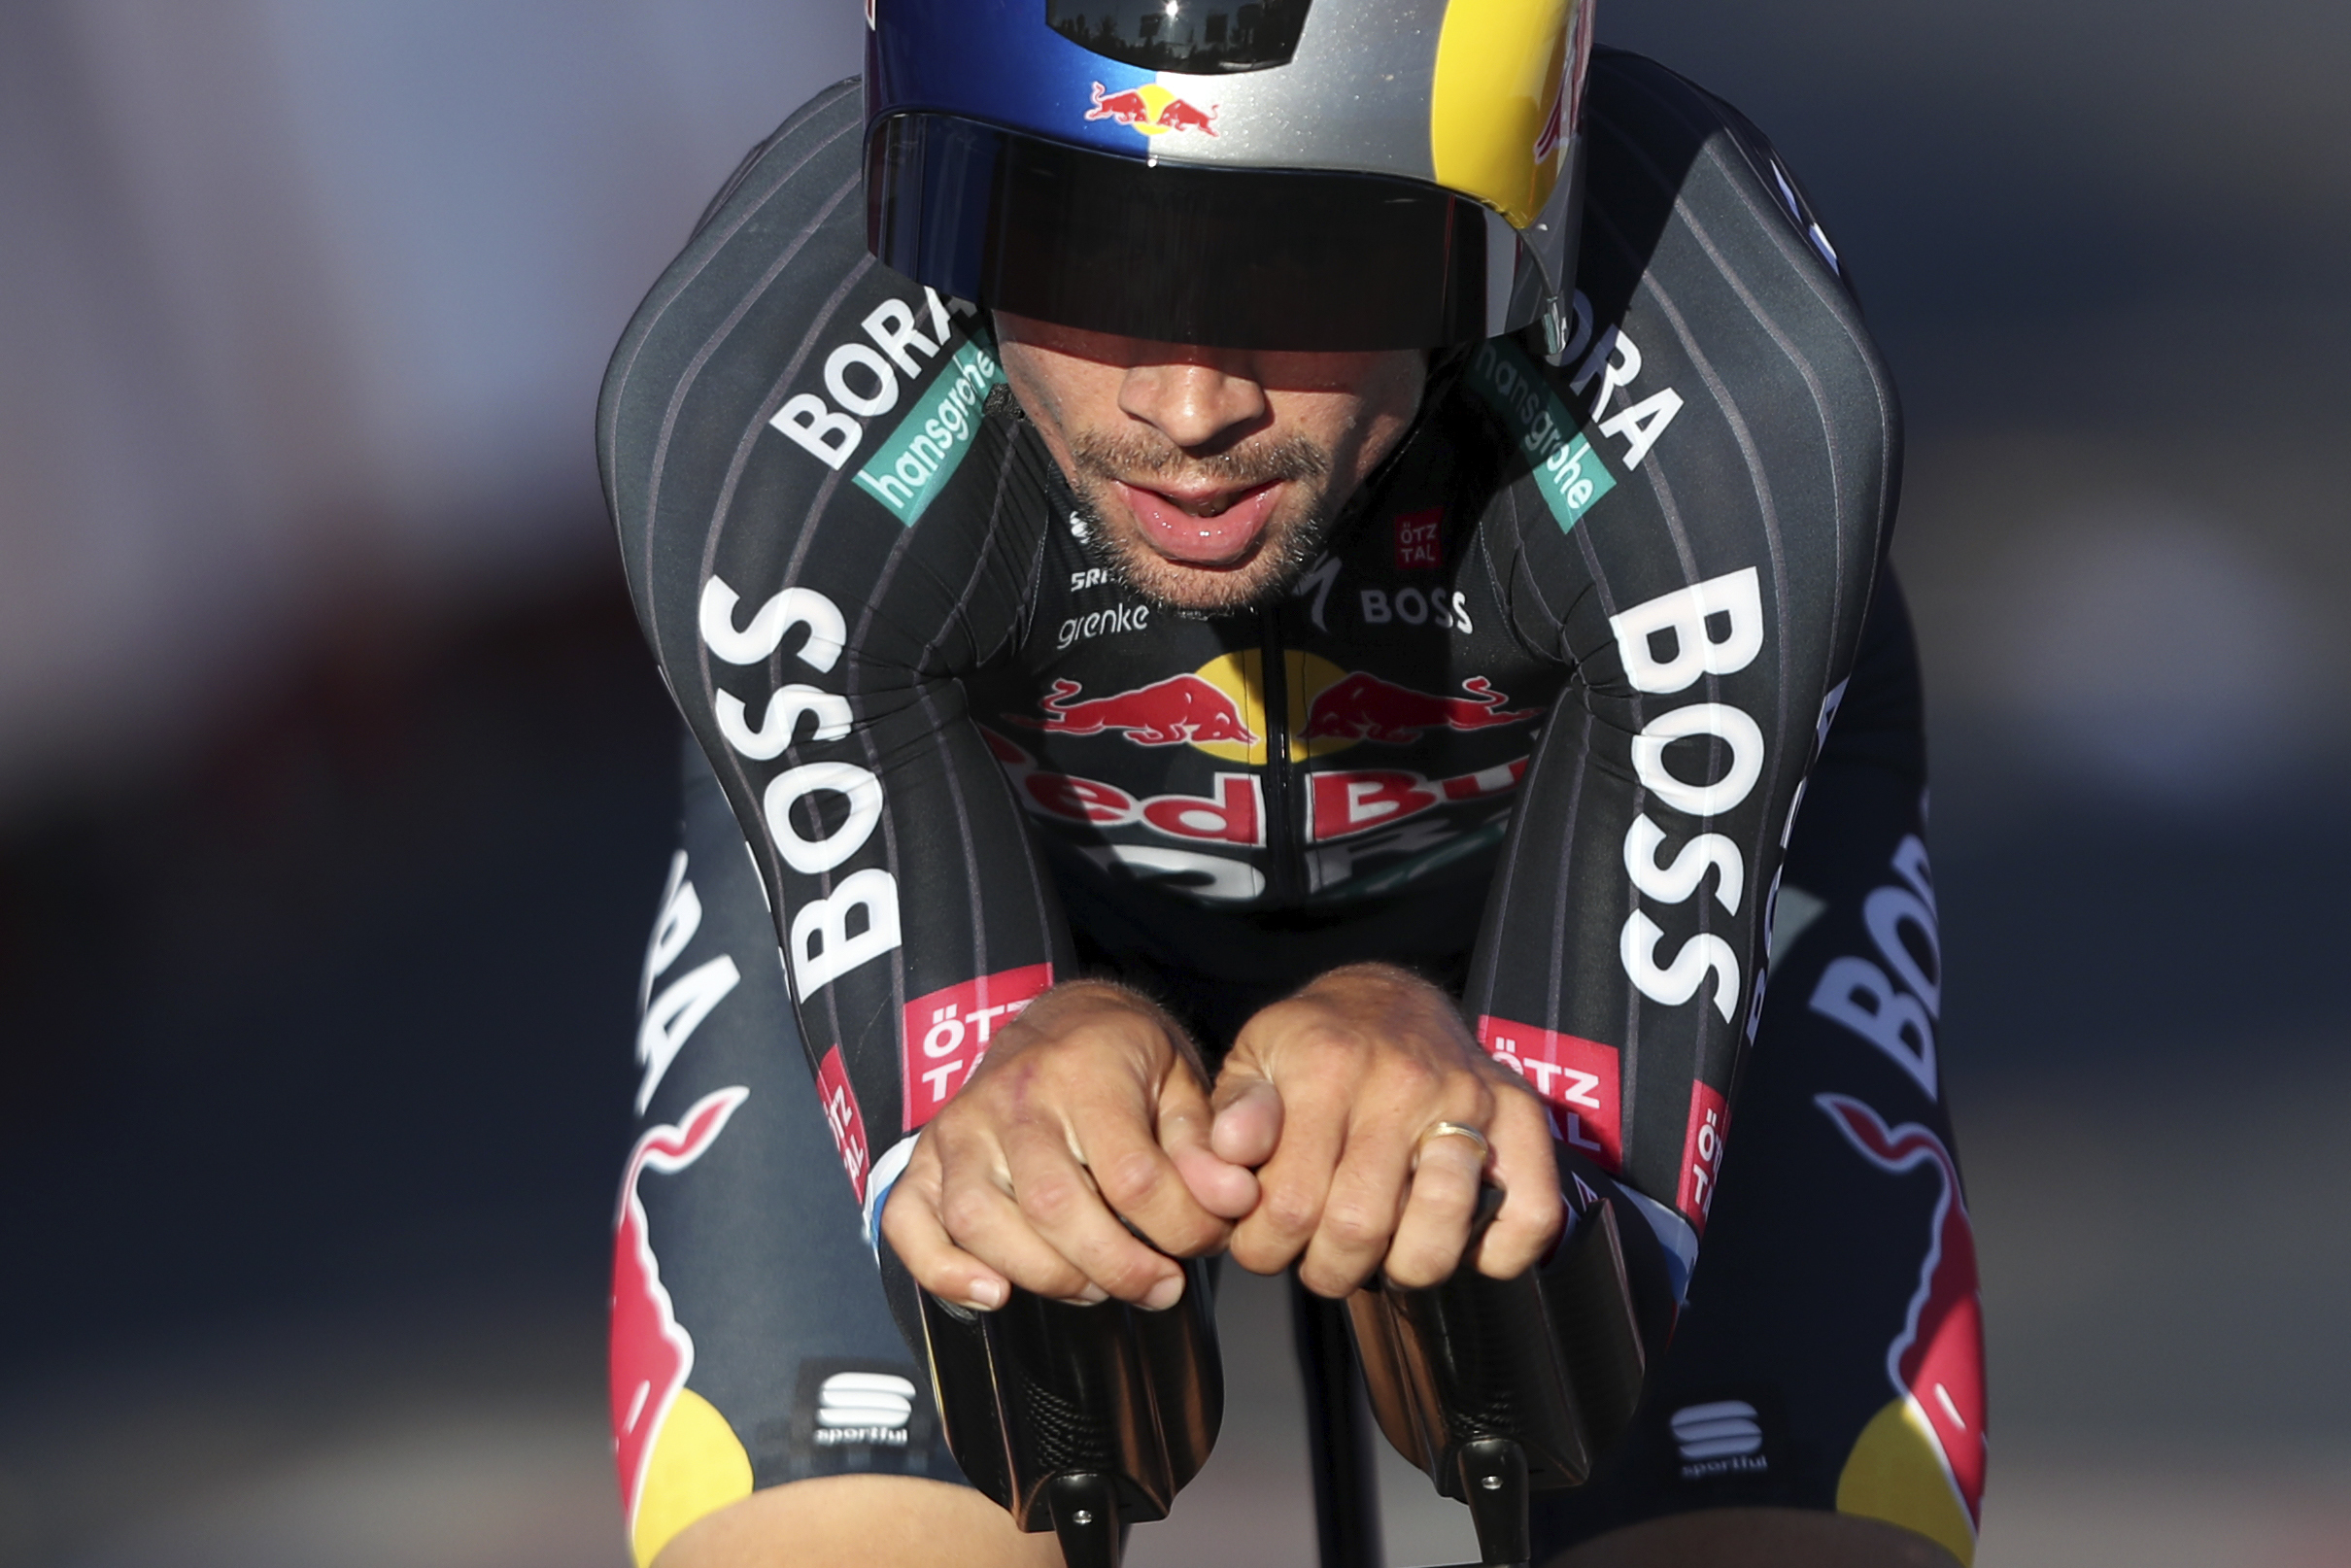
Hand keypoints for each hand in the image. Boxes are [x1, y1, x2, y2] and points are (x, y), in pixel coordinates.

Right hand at [880, 981, 1258, 1311]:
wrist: (1062, 1018)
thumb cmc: (1126, 1059)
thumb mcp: (1184, 1082)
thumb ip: (1209, 1142)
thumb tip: (1231, 1199)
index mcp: (1084, 1070)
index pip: (1132, 1175)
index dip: (1181, 1226)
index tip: (1207, 1239)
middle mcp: (1012, 1097)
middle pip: (1054, 1207)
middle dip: (1118, 1267)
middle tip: (1162, 1284)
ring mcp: (960, 1128)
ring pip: (981, 1222)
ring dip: (1048, 1276)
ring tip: (1099, 1286)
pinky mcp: (927, 1158)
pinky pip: (907, 1221)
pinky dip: (942, 1270)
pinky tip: (994, 1294)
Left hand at [1209, 964, 1563, 1295]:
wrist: (1389, 998)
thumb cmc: (1312, 1045)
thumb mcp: (1251, 1060)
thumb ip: (1229, 1113)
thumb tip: (1234, 1155)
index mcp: (1326, 1065)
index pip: (1292, 1204)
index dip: (1267, 1248)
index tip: (1264, 1244)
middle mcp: (1403, 1081)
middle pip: (1361, 1229)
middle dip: (1329, 1269)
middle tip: (1318, 1256)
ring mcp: (1470, 1098)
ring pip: (1438, 1233)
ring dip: (1400, 1269)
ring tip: (1378, 1253)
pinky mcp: (1522, 1114)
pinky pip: (1529, 1217)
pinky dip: (1494, 1254)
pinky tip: (1452, 1241)